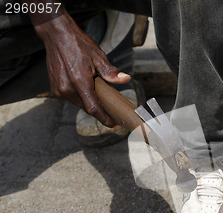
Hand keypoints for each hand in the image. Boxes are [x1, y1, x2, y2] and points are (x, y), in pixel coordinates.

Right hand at [31, 9, 130, 126]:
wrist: (57, 35)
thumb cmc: (78, 45)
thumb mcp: (99, 57)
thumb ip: (111, 72)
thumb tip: (126, 79)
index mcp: (79, 83)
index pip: (93, 109)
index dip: (105, 120)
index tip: (115, 125)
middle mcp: (66, 89)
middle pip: (87, 108)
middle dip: (100, 111)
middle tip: (113, 111)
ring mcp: (59, 89)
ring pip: (79, 103)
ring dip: (89, 102)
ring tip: (100, 96)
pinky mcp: (54, 88)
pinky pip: (71, 98)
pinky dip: (81, 97)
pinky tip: (87, 89)